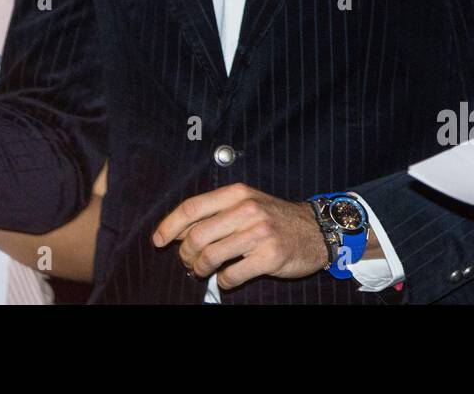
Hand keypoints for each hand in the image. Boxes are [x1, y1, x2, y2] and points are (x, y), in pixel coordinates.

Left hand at [151, 183, 328, 291]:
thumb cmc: (274, 217)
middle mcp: (246, 210)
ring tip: (202, 271)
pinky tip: (226, 278)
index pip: (191, 208)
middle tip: (187, 261)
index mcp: (236, 194)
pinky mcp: (269, 257)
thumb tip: (178, 230)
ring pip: (211, 256)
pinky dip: (223, 281)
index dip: (169, 226)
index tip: (158, 240)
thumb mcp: (246, 203)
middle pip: (197, 236)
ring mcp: (259, 234)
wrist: (315, 230)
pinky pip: (232, 274)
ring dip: (200, 269)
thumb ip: (216, 212)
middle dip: (185, 253)